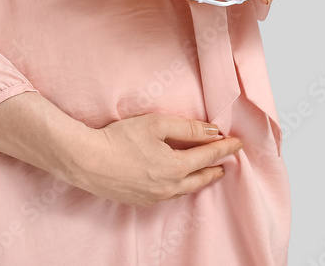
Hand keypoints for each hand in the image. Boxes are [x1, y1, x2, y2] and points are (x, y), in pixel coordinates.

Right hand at [68, 113, 242, 206]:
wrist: (86, 161)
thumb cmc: (119, 138)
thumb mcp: (157, 124)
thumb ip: (188, 128)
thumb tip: (213, 132)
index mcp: (176, 167)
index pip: (209, 155)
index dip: (226, 147)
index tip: (238, 142)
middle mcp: (169, 186)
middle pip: (202, 177)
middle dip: (217, 167)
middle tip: (228, 160)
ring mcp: (155, 197)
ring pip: (187, 189)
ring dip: (201, 179)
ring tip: (210, 172)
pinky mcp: (141, 201)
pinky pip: (171, 195)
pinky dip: (183, 187)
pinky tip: (180, 183)